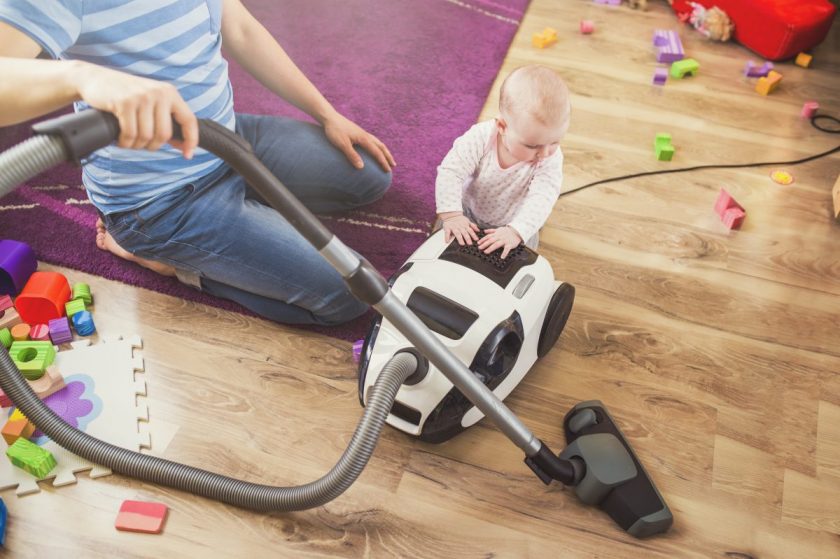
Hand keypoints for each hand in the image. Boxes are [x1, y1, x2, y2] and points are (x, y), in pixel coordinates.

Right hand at [73, 62, 198, 158]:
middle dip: (153, 146)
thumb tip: (183, 145)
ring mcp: (142, 97)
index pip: (189, 120)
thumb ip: (166, 120)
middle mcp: (159, 93)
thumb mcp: (150, 102)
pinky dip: (125, 142)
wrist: (94, 78)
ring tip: (129, 140)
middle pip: (164, 134)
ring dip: (136, 145)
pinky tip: (121, 139)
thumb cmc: (125, 95)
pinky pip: (130, 134)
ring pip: (147, 136)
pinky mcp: (125, 103)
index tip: (188, 155)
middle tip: (141, 144)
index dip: (191, 140)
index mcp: (169, 93)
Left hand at [322, 112, 394, 171]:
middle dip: (387, 156)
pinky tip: (374, 148)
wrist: (329, 117)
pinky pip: (372, 140)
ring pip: (377, 142)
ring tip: (387, 157)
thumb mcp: (342, 144)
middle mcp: (365, 135)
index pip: (377, 152)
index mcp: (364, 139)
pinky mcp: (358, 132)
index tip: (388, 171)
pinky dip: (377, 146)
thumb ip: (352, 155)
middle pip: (381, 147)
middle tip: (393, 165)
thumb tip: (362, 168)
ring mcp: (362, 133)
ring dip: (384, 150)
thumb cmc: (335, 131)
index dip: (383, 162)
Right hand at [441, 213, 479, 245]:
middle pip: (464, 233)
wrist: (451, 214)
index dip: (473, 235)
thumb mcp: (467, 221)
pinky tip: (447, 241)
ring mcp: (453, 227)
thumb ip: (473, 226)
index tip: (476, 240)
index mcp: (465, 225)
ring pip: (457, 233)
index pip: (470, 230)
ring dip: (460, 239)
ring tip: (462, 244)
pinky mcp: (447, 228)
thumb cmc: (460, 219)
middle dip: (468, 238)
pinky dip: (447, 237)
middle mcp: (460, 227)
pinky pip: (447, 232)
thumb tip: (478, 230)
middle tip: (470, 243)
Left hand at [477, 226, 521, 258]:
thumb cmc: (507, 231)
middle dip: (485, 244)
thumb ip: (491, 230)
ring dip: (491, 248)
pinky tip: (502, 257)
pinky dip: (504, 253)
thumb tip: (484, 231)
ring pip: (497, 244)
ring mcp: (504, 241)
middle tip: (479, 248)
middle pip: (491, 240)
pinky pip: (507, 249)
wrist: (517, 231)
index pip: (488, 236)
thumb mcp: (499, 229)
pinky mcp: (510, 244)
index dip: (483, 239)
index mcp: (496, 233)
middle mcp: (499, 237)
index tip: (478, 243)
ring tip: (486, 252)